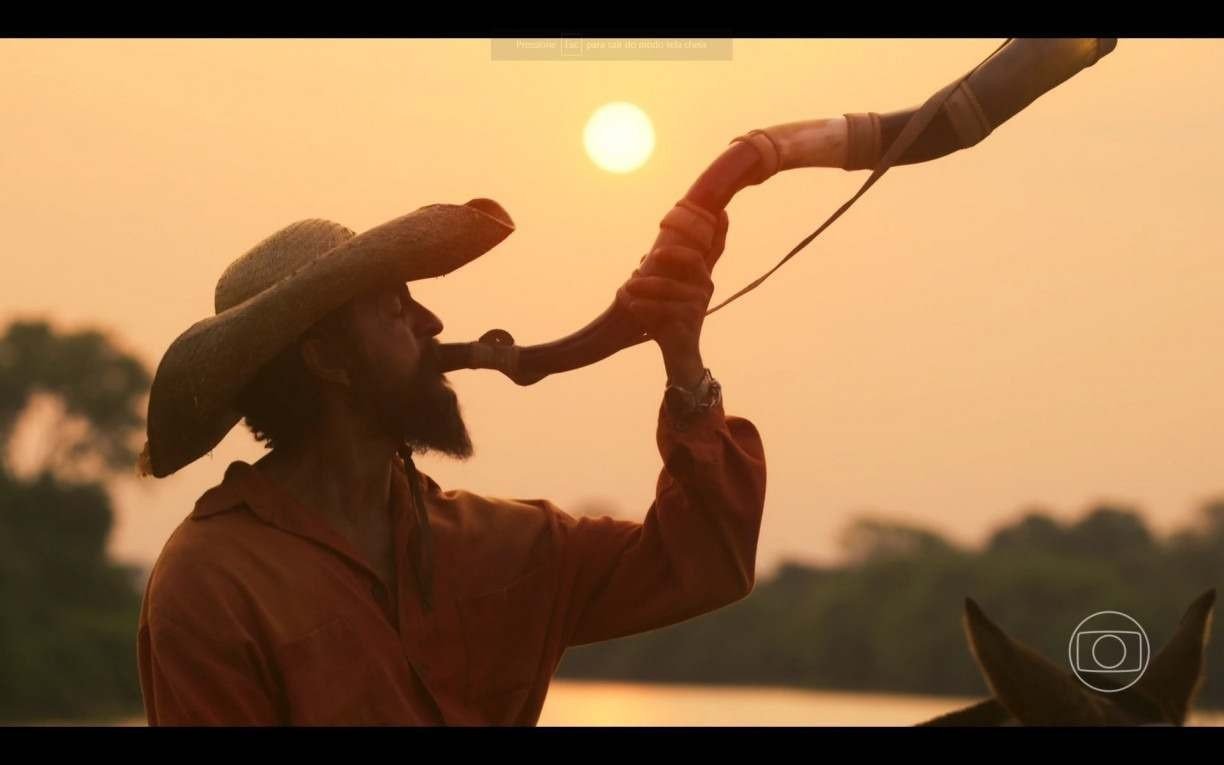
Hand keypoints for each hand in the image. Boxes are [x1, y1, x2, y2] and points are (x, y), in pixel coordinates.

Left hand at [616, 209, 728, 388]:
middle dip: (670, 255)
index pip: (715, 250)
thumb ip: (660, 275)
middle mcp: (705, 288)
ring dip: (643, 287)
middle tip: (651, 256)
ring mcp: (699, 305)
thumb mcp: (665, 296)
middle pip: (691, 259)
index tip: (722, 211)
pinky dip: (644, 307)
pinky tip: (632, 306)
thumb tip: (645, 257)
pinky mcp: (689, 322)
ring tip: (626, 288)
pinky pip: (662, 308)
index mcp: (701, 278)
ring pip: (667, 287)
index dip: (720, 231)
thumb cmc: (669, 323)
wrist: (679, 356)